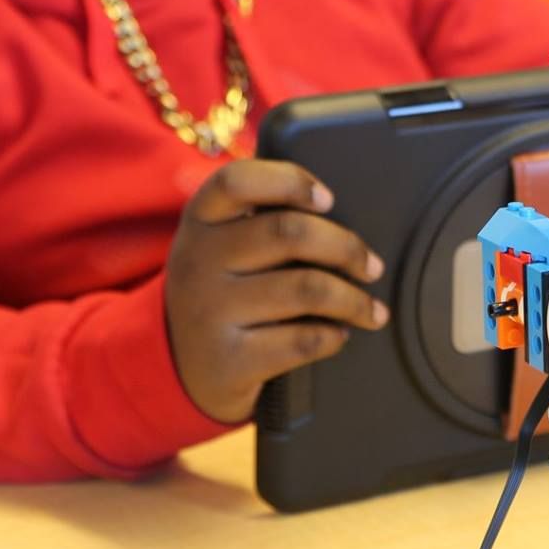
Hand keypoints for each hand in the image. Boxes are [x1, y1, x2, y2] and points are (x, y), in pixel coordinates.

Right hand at [164, 159, 387, 422]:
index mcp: (200, 220)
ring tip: (372, 311)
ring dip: (354, 300)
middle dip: (346, 248)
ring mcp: (209, 312)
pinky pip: (302, 340)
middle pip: (289, 233)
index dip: (290, 181)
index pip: (237, 181)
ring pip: (307, 289)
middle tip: (372, 266)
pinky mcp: (228, 360)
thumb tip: (340, 218)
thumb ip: (261, 221)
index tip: (328, 199)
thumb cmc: (222, 291)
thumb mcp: (220, 247)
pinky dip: (333, 337)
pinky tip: (339, 335)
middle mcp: (198, 260)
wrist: (176, 368)